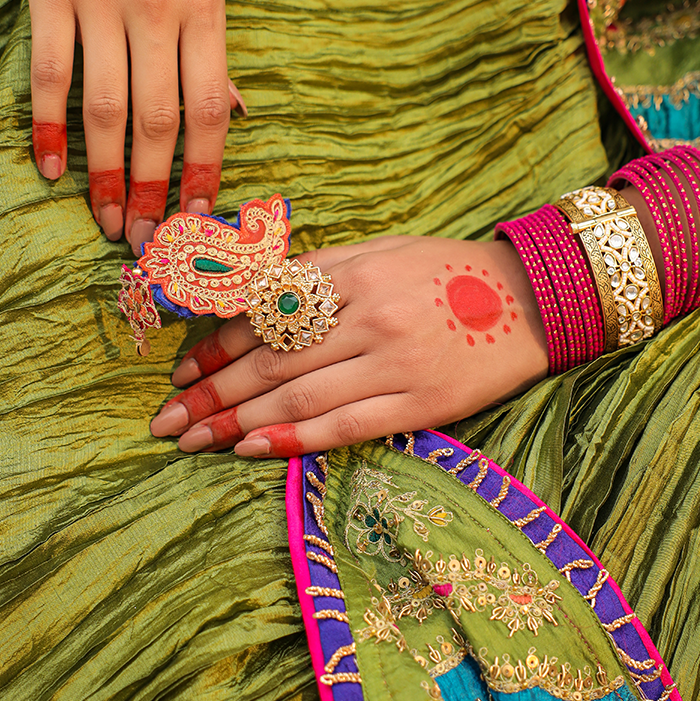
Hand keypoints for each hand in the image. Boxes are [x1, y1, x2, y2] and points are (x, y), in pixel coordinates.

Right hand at [26, 0, 241, 248]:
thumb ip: (214, 45)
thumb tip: (234, 115)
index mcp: (207, 6)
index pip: (211, 107)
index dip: (206, 169)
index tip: (201, 218)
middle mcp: (157, 8)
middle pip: (158, 120)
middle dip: (156, 188)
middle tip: (149, 239)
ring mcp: (100, 0)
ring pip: (104, 108)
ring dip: (106, 174)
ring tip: (109, 219)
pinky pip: (48, 73)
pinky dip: (47, 126)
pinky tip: (49, 168)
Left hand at [150, 235, 548, 455]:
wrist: (534, 297)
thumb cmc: (447, 272)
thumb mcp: (381, 250)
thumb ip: (318, 273)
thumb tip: (248, 300)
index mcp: (353, 273)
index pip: (265, 316)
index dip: (215, 347)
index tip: (180, 372)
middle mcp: (367, 316)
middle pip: (269, 364)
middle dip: (209, 394)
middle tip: (165, 421)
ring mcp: (395, 362)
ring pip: (297, 399)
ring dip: (236, 423)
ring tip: (194, 441)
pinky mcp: (421, 402)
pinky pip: (345, 427)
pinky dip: (293, 442)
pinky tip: (252, 450)